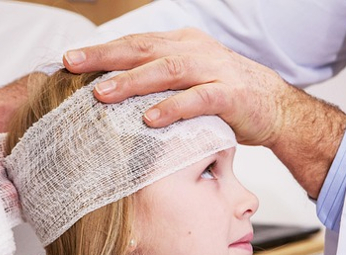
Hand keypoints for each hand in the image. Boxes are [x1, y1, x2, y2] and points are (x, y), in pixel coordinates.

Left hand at [64, 28, 345, 196]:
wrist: (276, 107)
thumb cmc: (226, 97)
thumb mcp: (189, 81)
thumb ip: (158, 82)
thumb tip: (113, 95)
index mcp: (182, 45)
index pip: (136, 44)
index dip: (102, 50)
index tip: (70, 60)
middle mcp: (195, 51)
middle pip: (144, 50)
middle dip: (106, 57)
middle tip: (73, 65)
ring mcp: (215, 70)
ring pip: (168, 70)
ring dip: (133, 81)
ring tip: (103, 93)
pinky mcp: (231, 95)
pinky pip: (199, 99)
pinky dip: (173, 107)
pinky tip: (151, 119)